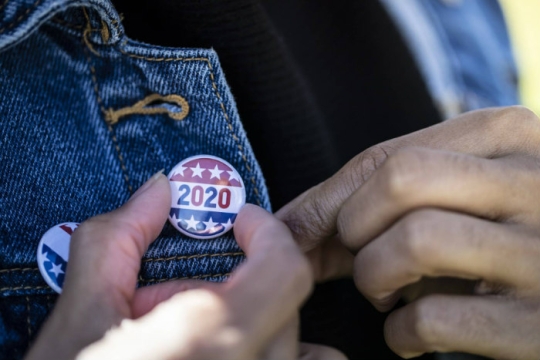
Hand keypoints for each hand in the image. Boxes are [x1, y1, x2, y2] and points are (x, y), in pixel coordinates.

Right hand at [26, 173, 344, 359]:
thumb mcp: (79, 316)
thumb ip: (119, 239)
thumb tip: (156, 192)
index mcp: (211, 339)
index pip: (286, 269)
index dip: (268, 232)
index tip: (243, 222)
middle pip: (284, 305)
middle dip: (237, 283)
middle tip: (178, 299)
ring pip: (301, 349)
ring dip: (269, 325)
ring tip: (211, 335)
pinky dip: (281, 357)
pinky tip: (229, 357)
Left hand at [277, 106, 539, 358]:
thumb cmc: (491, 236)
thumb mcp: (454, 195)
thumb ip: (382, 197)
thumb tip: (285, 227)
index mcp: (507, 135)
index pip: (385, 155)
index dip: (324, 200)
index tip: (288, 230)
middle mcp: (536, 182)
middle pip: (398, 182)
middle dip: (353, 229)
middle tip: (359, 258)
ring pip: (414, 240)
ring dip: (375, 279)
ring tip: (386, 294)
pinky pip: (432, 319)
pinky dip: (400, 334)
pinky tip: (412, 335)